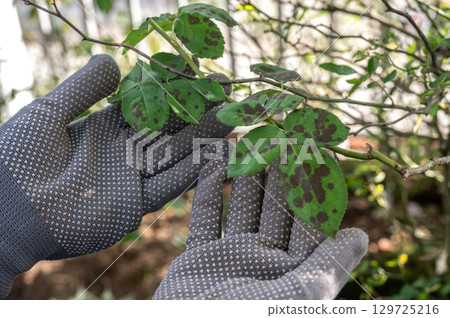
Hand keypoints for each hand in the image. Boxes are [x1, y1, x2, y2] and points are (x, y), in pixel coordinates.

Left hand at [0, 54, 231, 297]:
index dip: (177, 92)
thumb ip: (85, 88)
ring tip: (233, 121)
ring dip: (204, 140)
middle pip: (170, 130)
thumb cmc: (18, 158)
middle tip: (231, 96)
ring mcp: (130, 180)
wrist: (7, 210)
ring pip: (176, 156)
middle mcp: (124, 153)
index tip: (204, 76)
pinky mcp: (133, 207)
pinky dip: (191, 173)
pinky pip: (168, 187)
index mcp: (106, 128)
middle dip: (200, 113)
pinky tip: (215, 156)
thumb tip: (117, 62)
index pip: (151, 106)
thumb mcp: (50, 111)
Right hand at [154, 160, 367, 298]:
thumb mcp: (303, 294)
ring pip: (241, 207)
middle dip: (277, 173)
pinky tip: (210, 165)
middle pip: (274, 208)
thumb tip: (361, 236)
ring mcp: (231, 257)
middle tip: (278, 138)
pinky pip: (205, 219)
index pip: (307, 219)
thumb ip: (331, 263)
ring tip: (246, 143)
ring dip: (243, 176)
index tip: (313, 152)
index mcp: (293, 269)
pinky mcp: (199, 258)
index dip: (312, 186)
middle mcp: (265, 260)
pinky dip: (206, 192)